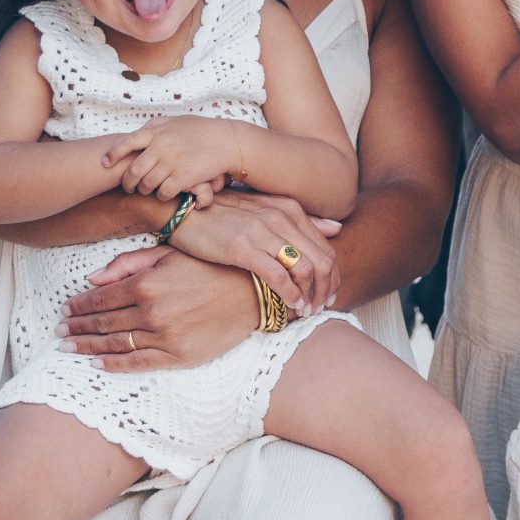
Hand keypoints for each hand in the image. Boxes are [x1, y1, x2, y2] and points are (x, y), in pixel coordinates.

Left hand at [60, 247, 258, 369]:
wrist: (251, 292)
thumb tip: (92, 279)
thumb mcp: (168, 253)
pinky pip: (139, 363)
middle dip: (77, 327)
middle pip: (103, 323)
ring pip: (116, 345)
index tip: (64, 309)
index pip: (101, 299)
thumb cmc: (209, 266)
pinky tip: (97, 363)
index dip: (78, 305)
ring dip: (88, 347)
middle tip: (58, 332)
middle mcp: (151, 312)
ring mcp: (164, 337)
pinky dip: (115, 365)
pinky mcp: (179, 356)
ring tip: (68, 347)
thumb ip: (128, 264)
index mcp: (146, 284)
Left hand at [104, 115, 241, 200]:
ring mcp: (171, 162)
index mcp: (156, 131)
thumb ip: (156, 125)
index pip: (126, 143)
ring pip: (147, 184)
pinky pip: (163, 192)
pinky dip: (160, 196)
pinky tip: (163, 194)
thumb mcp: (176, 121)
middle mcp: (161, 146)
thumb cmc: (201, 130)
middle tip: (128, 187)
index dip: (113, 155)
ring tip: (146, 191)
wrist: (226, 141)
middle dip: (128, 182)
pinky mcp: (183, 177)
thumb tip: (140, 130)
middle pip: (134, 170)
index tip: (104, 163)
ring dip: (144, 190)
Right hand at [164, 191, 341, 316]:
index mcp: (289, 208)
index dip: (332, 276)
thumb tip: (337, 228)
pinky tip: (290, 306)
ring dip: (310, 296)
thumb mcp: (264, 209)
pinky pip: (278, 276)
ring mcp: (262, 231)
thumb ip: (300, 220)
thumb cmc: (222, 213)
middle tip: (322, 307)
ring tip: (307, 311)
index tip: (328, 294)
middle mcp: (281, 217)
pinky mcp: (243, 248)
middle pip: (322, 260)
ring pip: (305, 269)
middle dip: (326, 289)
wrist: (182, 209)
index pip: (326, 247)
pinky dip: (290, 295)